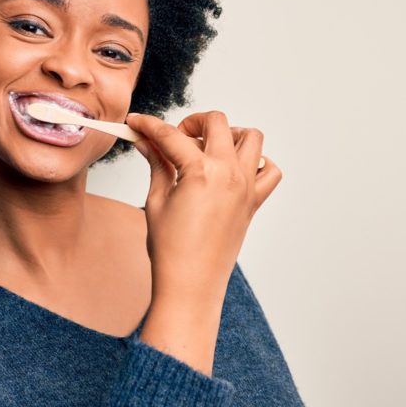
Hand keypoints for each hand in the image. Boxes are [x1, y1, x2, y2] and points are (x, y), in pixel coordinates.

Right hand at [125, 110, 282, 305]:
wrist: (191, 285)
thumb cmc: (171, 250)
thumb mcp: (157, 200)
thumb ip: (156, 164)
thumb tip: (146, 142)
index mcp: (201, 172)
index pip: (171, 135)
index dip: (148, 125)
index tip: (136, 124)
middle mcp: (229, 174)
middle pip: (217, 122)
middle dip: (191, 122)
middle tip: (174, 138)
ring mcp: (246, 186)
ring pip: (251, 137)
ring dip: (229, 135)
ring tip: (206, 150)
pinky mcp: (254, 202)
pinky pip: (269, 171)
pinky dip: (256, 162)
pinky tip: (232, 170)